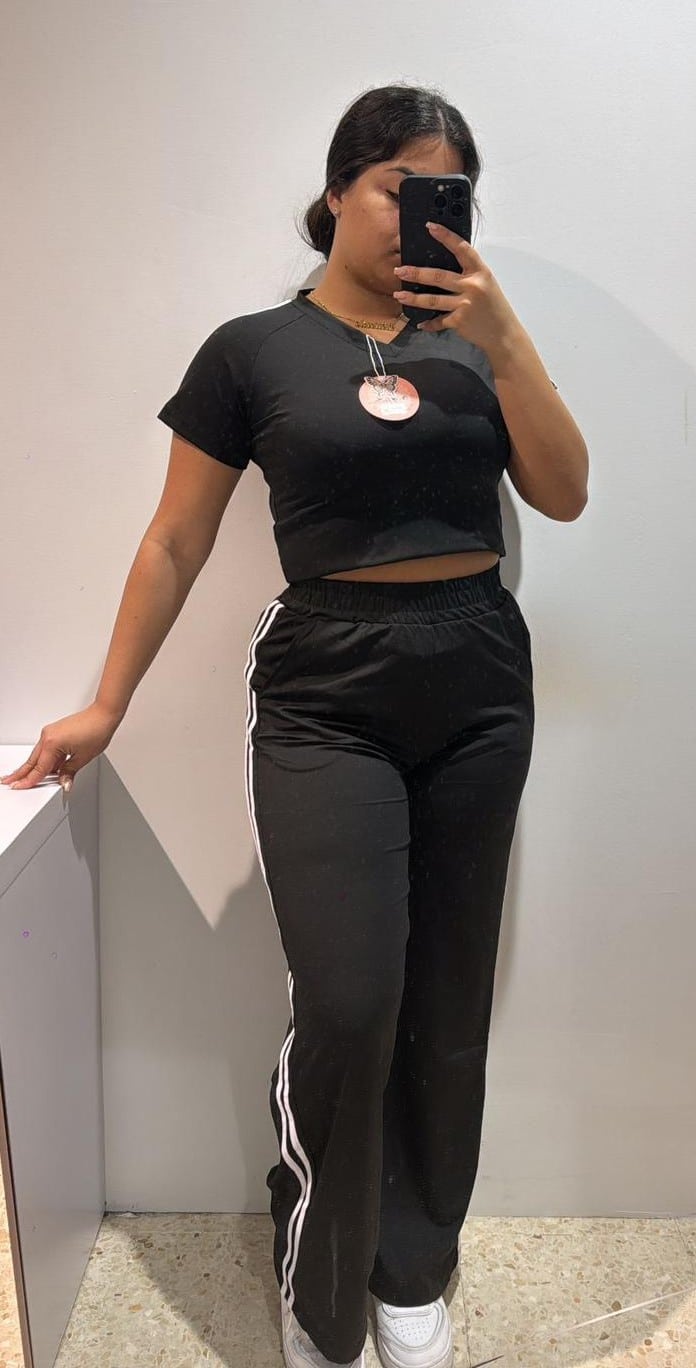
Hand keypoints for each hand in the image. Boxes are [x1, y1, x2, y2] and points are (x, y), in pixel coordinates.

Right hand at [0, 702, 122, 792]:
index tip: (19, 787)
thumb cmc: (96, 730)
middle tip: (9, 782)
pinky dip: (44, 760)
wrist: (103, 714)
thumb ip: (69, 772)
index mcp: (52, 743)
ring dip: (32, 767)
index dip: (29, 781)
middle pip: (33, 761)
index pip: (39, 769)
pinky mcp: (55, 732)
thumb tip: (63, 783)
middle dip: (21, 773)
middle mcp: (48, 736)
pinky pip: (45, 749)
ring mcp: (50, 733)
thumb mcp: (83, 758)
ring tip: (21, 778)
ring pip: (38, 755)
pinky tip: (43, 769)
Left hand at [393, 221, 521, 356]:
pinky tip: (420, 323)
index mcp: (480, 272)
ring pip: (433, 300)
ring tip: (399, 294)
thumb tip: (444, 265)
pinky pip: (439, 321)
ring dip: (413, 298)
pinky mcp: (459, 321)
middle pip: (439, 276)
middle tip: (400, 270)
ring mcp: (465, 305)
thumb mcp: (486, 284)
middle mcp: (472, 286)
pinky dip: (429, 323)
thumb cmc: (494, 307)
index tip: (430, 227)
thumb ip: (469, 274)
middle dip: (416, 273)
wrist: (503, 333)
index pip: (462, 249)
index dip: (446, 236)